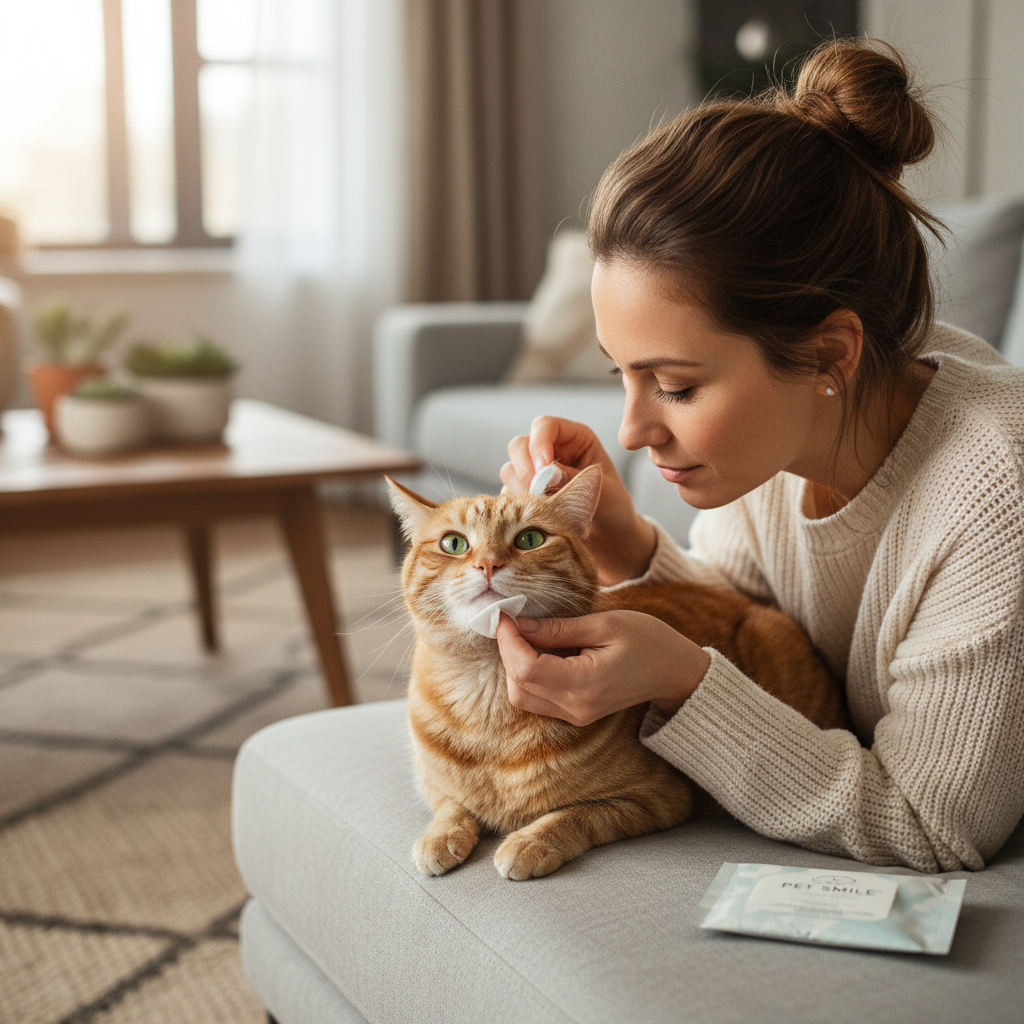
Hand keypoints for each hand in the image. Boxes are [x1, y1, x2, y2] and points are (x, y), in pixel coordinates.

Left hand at [495, 611, 710, 725]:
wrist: (675, 672)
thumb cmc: (648, 641)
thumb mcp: (604, 624)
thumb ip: (558, 629)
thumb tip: (518, 624)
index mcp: (585, 684)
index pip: (526, 669)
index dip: (508, 641)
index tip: (504, 615)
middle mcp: (576, 708)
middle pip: (518, 687)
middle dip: (508, 652)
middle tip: (514, 621)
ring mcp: (575, 715)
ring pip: (522, 697)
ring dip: (516, 664)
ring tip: (528, 634)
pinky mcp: (575, 714)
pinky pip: (537, 699)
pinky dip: (529, 674)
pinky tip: (541, 650)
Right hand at [499, 415, 656, 584]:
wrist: (609, 540)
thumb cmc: (614, 510)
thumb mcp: (605, 492)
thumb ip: (576, 480)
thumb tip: (547, 473)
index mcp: (574, 439)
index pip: (545, 426)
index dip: (539, 443)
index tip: (543, 468)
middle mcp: (552, 451)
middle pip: (520, 446)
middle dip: (525, 469)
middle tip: (538, 495)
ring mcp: (535, 474)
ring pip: (510, 470)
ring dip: (521, 490)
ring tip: (543, 511)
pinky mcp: (525, 495)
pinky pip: (508, 494)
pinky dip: (516, 505)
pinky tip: (533, 519)